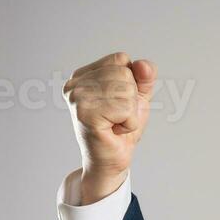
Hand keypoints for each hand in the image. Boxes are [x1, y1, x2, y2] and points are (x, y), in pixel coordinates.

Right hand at [63, 52, 155, 203]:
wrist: (113, 160)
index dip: (131, 83)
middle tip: (117, 117)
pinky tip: (114, 130)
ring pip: (126, 91)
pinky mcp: (86, 114)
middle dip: (131, 99)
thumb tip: (144, 65)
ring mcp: (77, 98)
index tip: (117, 103)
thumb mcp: (137, 96)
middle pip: (124, 74)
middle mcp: (75, 84)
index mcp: (83, 74)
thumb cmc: (121, 128)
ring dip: (130, 113)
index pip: (121, 59)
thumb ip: (143, 77)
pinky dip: (129, 123)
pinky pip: (126, 108)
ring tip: (115, 123)